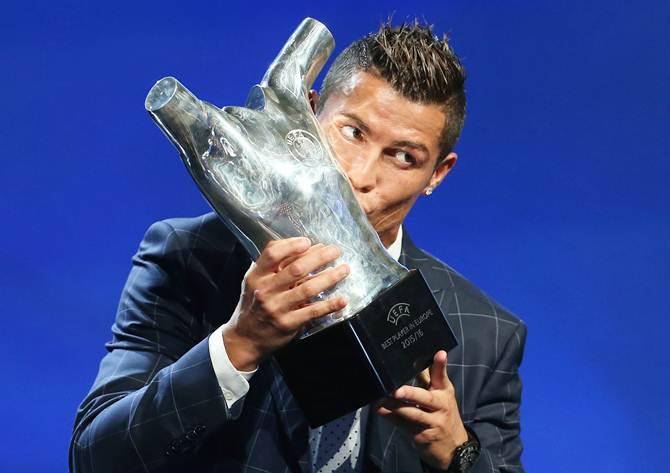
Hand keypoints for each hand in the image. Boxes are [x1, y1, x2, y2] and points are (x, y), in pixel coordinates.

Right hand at [223, 237, 348, 370]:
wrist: (245, 339)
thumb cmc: (254, 305)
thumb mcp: (255, 281)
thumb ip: (273, 265)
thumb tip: (306, 247)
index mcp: (257, 276)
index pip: (273, 254)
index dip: (292, 245)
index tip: (308, 242)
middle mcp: (266, 290)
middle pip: (296, 269)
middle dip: (319, 257)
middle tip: (335, 251)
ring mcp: (277, 308)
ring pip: (308, 288)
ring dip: (330, 277)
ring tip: (344, 269)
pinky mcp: (288, 323)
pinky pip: (313, 311)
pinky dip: (330, 305)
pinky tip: (342, 299)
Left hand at [376, 351, 467, 469]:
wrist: (454, 447)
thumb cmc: (443, 413)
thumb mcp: (441, 394)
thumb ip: (430, 376)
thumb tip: (420, 356)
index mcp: (444, 392)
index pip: (441, 376)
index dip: (440, 365)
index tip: (440, 353)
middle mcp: (440, 406)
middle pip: (424, 398)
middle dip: (410, 394)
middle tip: (397, 390)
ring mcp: (432, 423)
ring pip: (411, 414)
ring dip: (394, 407)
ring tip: (380, 400)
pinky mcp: (422, 436)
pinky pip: (404, 426)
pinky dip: (391, 418)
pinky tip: (381, 411)